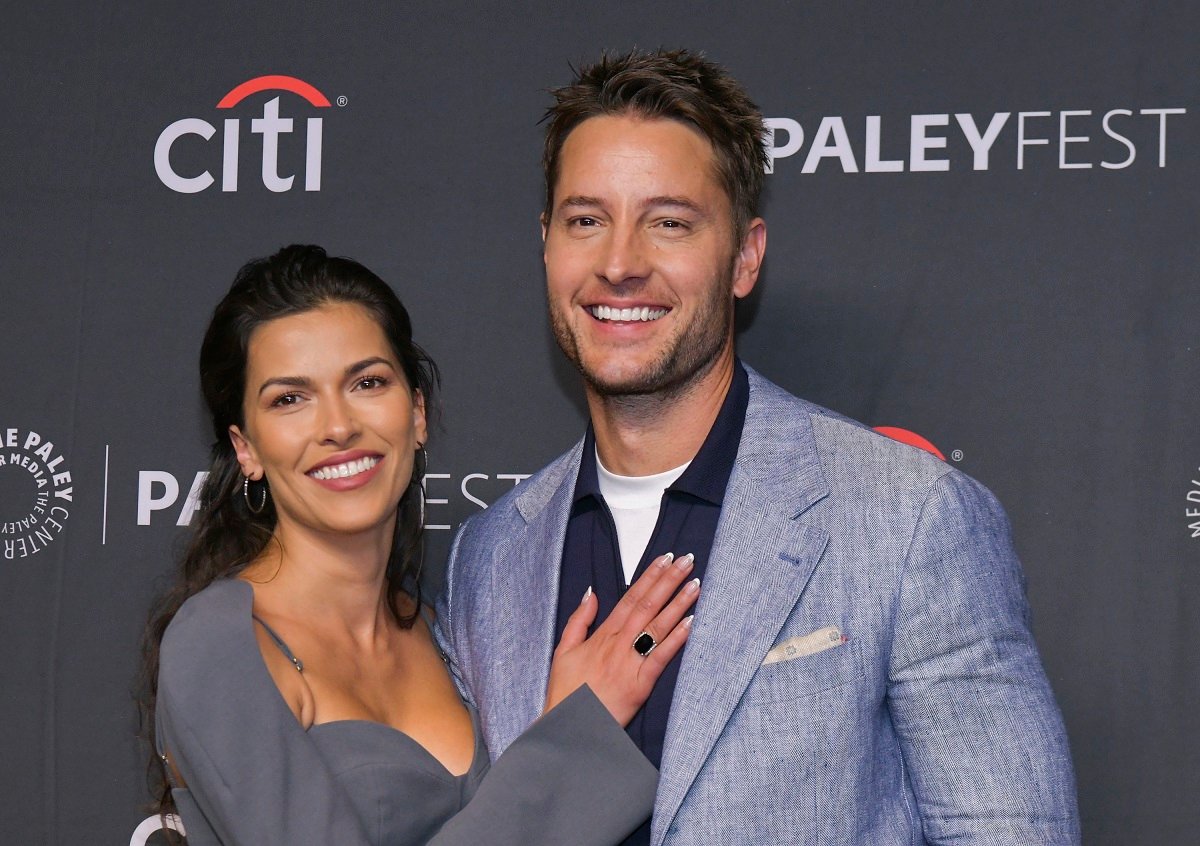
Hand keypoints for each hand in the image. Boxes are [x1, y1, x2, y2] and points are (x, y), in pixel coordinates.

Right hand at [545, 552, 698, 725]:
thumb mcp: (564, 651)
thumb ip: (579, 620)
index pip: (630, 598)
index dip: (649, 576)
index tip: (665, 559)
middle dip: (668, 580)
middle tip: (687, 560)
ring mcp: (630, 663)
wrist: (569, 728)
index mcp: (603, 635)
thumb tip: (591, 594)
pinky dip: (676, 638)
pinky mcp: (640, 684)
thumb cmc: (567, 693)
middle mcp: (618, 644)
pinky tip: (691, 622)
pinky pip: (661, 657)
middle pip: (647, 605)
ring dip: (678, 603)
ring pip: (657, 626)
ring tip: (695, 584)